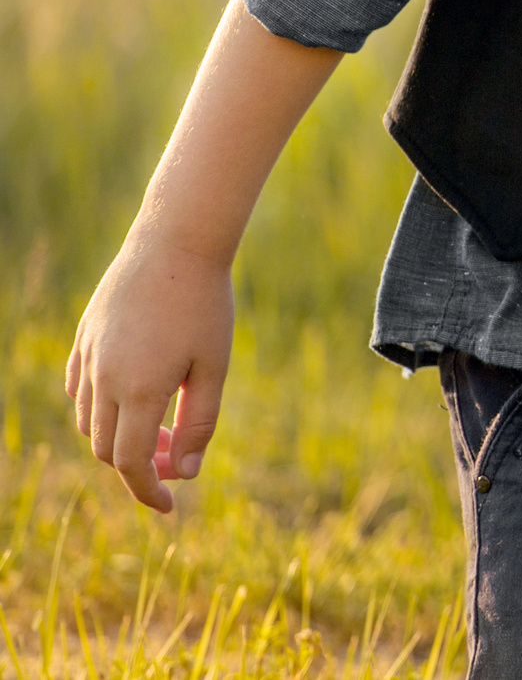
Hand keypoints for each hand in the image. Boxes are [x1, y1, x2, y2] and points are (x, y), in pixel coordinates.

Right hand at [66, 236, 233, 512]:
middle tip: (177, 455)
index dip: (147, 491)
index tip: (169, 507)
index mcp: (138, 389)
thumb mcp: (212, 367)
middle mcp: (103, 378)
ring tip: (164, 422)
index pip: (130, 463)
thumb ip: (199, 424)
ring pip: (90, 422)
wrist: (175, 244)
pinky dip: (102, 409)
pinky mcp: (83, 340)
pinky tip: (136, 396)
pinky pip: (80, 391)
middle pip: (107, 448)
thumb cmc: (205, 305)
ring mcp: (87, 358)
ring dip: (120, 437)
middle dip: (139, 465)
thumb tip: (183, 474)